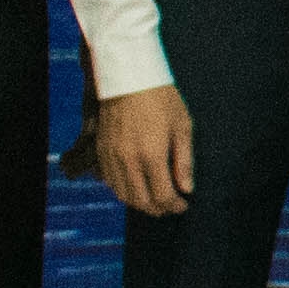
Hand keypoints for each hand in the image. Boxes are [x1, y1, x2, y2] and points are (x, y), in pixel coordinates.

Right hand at [91, 86, 196, 217]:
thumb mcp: (182, 126)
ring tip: (156, 201)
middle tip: (171, 207)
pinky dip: (124, 191)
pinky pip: (110, 182)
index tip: (183, 205)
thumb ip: (184, 161)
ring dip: (140, 204)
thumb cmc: (160, 98)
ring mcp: (111, 158)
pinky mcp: (101, 152)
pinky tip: (136, 187)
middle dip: (159, 209)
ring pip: (123, 195)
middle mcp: (128, 161)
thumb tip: (187, 188)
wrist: (127, 78)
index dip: (175, 205)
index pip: (163, 195)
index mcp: (152, 155)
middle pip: (142, 201)